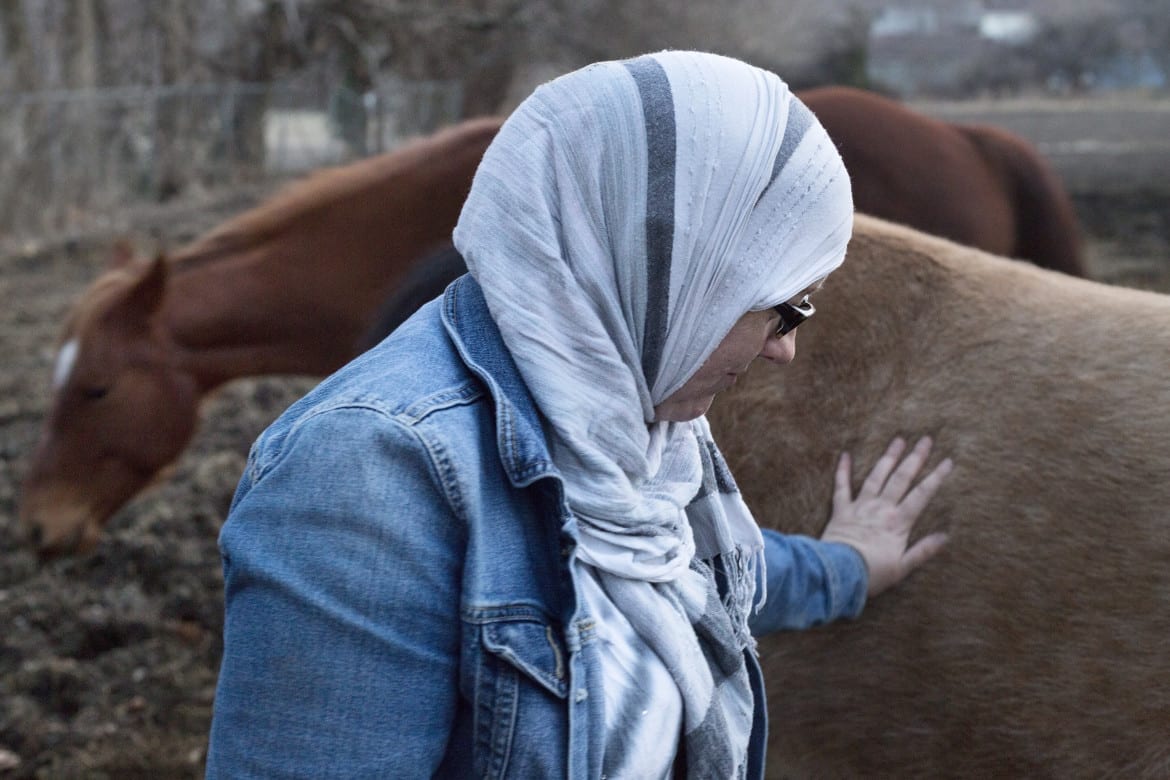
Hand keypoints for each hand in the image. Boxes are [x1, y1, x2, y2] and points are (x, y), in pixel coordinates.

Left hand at [820, 436, 952, 597]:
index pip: (922, 494)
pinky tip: (845, 455)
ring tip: (898, 440)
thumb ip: (923, 550)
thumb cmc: (872, 574)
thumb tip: (945, 537)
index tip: (948, 460)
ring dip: (887, 457)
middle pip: (901, 478)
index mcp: (899, 522)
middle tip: (925, 439)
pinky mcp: (840, 510)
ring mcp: (860, 506)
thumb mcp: (903, 567)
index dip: (936, 476)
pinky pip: (841, 486)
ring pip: (876, 476)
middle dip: (915, 458)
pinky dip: (842, 470)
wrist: (838, 573)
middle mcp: (881, 508)